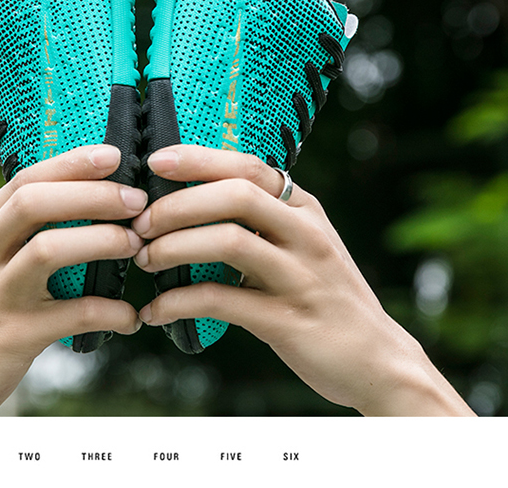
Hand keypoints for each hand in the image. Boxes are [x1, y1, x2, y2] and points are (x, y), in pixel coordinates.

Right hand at [0, 145, 145, 415]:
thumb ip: (16, 229)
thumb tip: (80, 197)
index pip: (26, 179)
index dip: (72, 164)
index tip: (113, 156)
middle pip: (35, 204)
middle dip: (92, 195)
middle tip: (135, 200)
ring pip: (48, 250)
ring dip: (101, 240)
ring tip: (135, 244)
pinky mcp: (13, 337)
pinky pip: (73, 315)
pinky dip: (110, 311)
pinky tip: (129, 315)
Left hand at [133, 145, 473, 416]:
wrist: (376, 359)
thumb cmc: (322, 293)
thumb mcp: (300, 243)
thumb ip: (259, 218)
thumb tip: (189, 198)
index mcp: (302, 208)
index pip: (247, 167)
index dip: (199, 159)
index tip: (156, 162)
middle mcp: (305, 233)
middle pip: (235, 195)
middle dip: (178, 204)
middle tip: (142, 222)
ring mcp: (300, 275)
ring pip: (229, 241)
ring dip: (175, 247)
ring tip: (145, 260)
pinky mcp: (288, 320)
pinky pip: (223, 301)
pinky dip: (179, 303)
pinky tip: (155, 311)